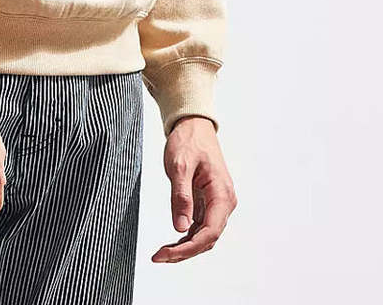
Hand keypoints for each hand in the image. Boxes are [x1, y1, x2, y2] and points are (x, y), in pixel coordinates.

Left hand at [151, 116, 236, 262]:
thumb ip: (181, 196)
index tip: (167, 254)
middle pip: (207, 239)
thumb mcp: (180, 165)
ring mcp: (216, 203)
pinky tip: (172, 241)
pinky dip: (186, 236)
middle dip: (184, 252)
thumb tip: (181, 227)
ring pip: (204, 235)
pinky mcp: (207, 202)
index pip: (209, 232)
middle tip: (159, 256)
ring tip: (162, 253)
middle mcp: (224, 202)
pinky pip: (200, 226)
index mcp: (222, 194)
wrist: (193, 125)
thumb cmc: (189, 140)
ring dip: (185, 247)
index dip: (188, 248)